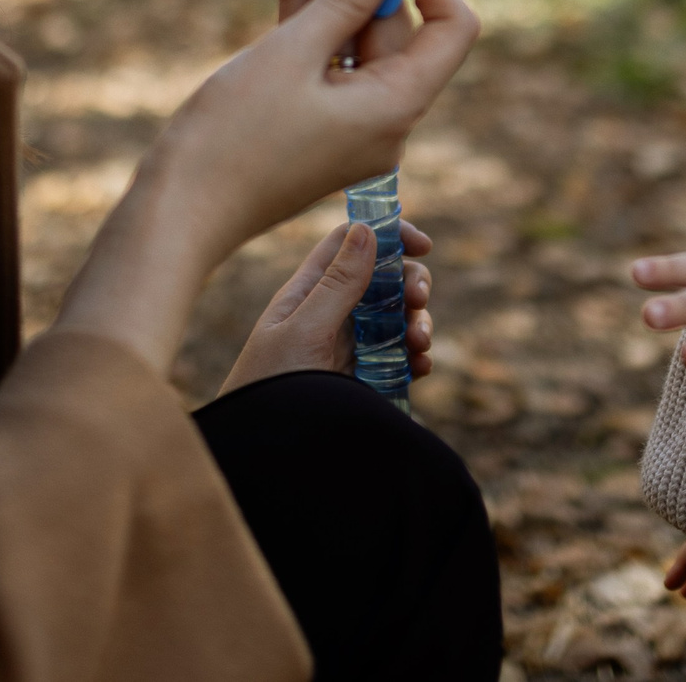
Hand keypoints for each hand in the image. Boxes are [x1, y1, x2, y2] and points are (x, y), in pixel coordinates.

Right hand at [53, 0, 475, 375]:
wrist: (178, 210)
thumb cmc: (235, 138)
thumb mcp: (292, 53)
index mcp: (395, 107)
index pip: (450, 31)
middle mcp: (382, 117)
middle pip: (393, 25)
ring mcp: (345, 119)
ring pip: (352, 34)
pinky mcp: (309, 117)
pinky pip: (322, 55)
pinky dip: (309, 10)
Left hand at [218, 218, 435, 394]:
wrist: (262, 455)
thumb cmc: (269, 388)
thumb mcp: (303, 332)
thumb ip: (336, 285)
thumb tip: (365, 229)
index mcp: (308, 292)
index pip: (349, 244)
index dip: (387, 236)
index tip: (422, 245)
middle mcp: (331, 314)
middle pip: (383, 280)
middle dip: (410, 283)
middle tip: (419, 300)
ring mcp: (348, 348)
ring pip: (396, 319)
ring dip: (417, 322)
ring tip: (419, 343)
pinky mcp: (363, 380)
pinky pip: (398, 359)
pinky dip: (415, 358)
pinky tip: (420, 367)